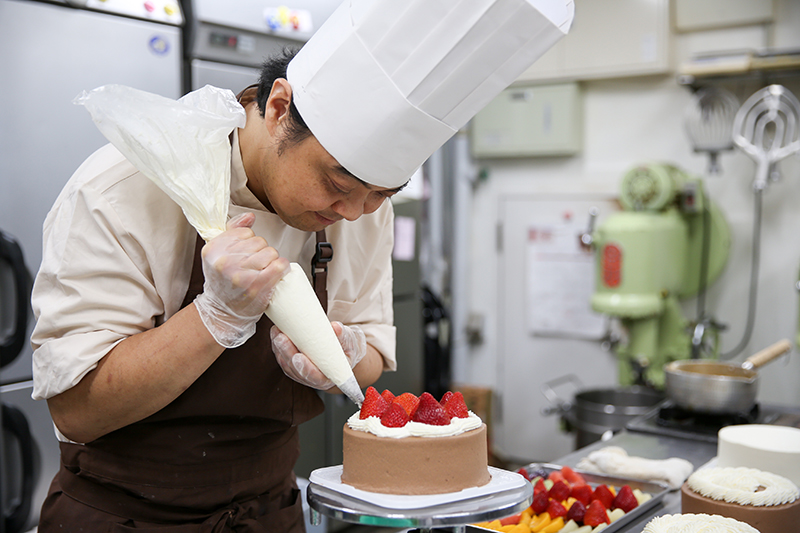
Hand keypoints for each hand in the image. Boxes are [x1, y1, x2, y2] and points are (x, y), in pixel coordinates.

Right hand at [194, 213, 289, 347]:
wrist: (223, 312)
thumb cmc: (223, 283)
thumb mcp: (218, 255)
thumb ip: (232, 231)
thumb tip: (250, 216)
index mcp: (213, 249)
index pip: (245, 231)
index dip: (249, 243)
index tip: (244, 256)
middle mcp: (225, 261)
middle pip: (259, 241)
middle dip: (261, 252)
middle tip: (253, 267)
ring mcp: (241, 273)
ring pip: (271, 251)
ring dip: (271, 261)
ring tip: (261, 272)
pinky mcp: (257, 285)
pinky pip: (280, 264)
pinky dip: (282, 268)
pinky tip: (275, 274)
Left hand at [270, 322, 366, 389]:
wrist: (340, 351)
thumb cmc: (345, 349)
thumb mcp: (349, 342)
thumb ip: (343, 337)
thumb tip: (336, 327)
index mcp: (328, 377)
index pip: (315, 377)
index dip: (306, 369)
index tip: (298, 357)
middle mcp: (311, 378)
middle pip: (295, 370)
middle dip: (287, 354)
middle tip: (281, 338)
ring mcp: (300, 372)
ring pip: (286, 364)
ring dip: (279, 349)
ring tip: (277, 332)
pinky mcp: (292, 364)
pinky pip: (282, 357)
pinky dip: (277, 345)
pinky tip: (275, 333)